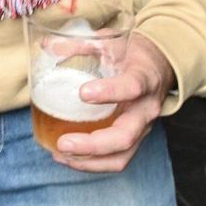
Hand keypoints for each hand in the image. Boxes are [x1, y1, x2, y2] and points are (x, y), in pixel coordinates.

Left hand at [52, 35, 174, 172]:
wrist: (158, 66)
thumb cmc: (131, 55)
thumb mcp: (110, 41)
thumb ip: (80, 44)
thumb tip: (47, 46)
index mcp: (143, 78)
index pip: (131, 87)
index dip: (109, 92)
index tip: (82, 93)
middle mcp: (146, 109)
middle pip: (125, 136)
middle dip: (93, 144)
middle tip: (63, 142)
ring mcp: (142, 128)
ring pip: (121, 156)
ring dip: (89, 161)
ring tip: (61, 154)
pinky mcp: (134, 140)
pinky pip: (116, 160)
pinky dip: (92, 164)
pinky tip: (68, 158)